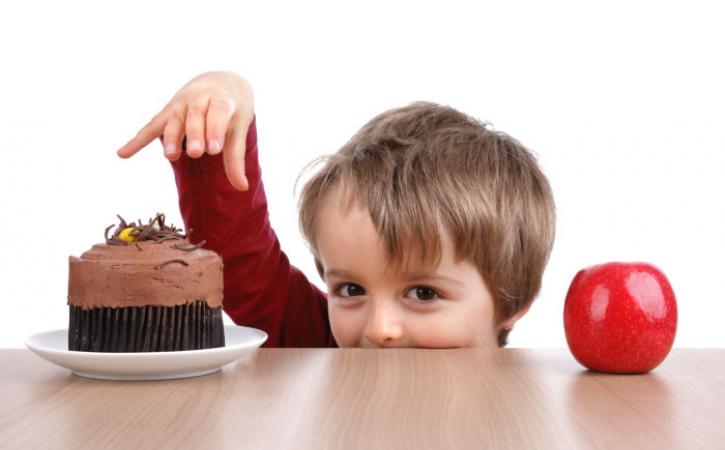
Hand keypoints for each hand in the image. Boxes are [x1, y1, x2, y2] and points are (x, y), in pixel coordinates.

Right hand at [116, 71, 254, 190]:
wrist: (220, 82)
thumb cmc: (232, 110)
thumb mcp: (239, 128)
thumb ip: (236, 158)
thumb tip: (243, 188)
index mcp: (222, 98)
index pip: (218, 111)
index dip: (215, 128)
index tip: (215, 149)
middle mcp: (200, 97)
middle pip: (195, 115)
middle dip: (194, 134)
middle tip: (196, 153)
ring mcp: (181, 103)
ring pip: (173, 119)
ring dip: (171, 137)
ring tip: (171, 157)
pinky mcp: (167, 112)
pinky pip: (151, 126)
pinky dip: (137, 140)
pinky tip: (122, 154)